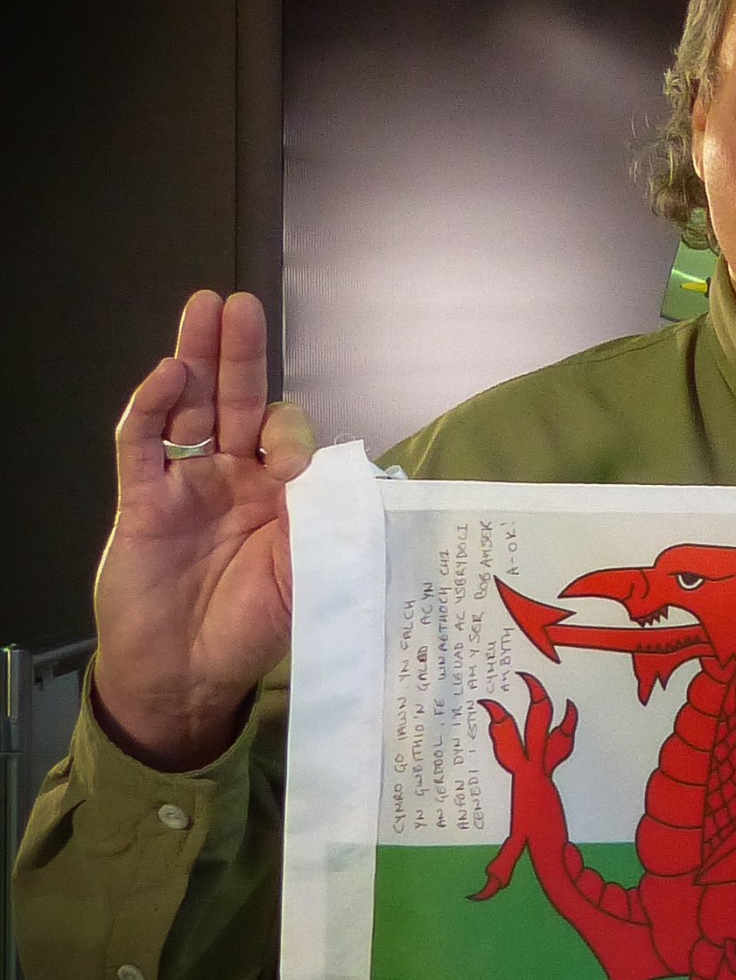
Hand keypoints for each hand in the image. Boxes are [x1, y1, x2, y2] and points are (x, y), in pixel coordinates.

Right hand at [92, 291, 315, 769]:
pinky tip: (167, 373)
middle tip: (242, 304)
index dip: (293, 433)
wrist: (186, 675)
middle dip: (241, 355)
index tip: (293, 457)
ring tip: (207, 307)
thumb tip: (347, 479)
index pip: (289, 437)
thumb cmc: (252, 630)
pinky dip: (152, 407)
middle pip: (237, 401)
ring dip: (197, 358)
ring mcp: (186, 484)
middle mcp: (235, 479)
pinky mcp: (143, 499)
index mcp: (282, 496)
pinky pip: (143, 443)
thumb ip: (327, 525)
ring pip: (189, 406)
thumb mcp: (310, 577)